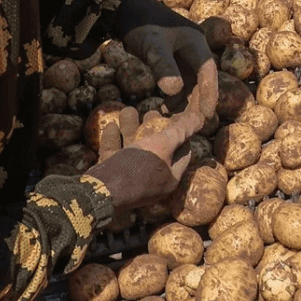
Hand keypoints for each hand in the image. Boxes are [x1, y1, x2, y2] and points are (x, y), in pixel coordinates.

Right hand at [86, 106, 201, 210]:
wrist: (101, 190)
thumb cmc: (138, 167)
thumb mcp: (163, 145)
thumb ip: (180, 131)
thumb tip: (199, 119)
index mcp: (170, 177)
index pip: (183, 153)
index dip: (183, 134)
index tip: (177, 117)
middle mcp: (153, 180)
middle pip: (157, 149)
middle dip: (154, 128)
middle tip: (152, 111)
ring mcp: (132, 179)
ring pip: (134, 149)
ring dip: (132, 129)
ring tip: (129, 110)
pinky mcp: (113, 177)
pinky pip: (116, 155)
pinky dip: (115, 139)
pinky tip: (112, 125)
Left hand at [124, 24, 218, 119]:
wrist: (129, 13)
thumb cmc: (142, 26)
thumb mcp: (153, 45)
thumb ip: (163, 66)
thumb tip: (174, 91)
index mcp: (196, 44)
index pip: (208, 72)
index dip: (209, 94)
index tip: (207, 115)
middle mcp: (195, 52)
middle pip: (202, 82)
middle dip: (197, 104)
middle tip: (191, 126)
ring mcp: (185, 58)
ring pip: (191, 86)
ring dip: (185, 104)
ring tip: (175, 122)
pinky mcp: (174, 64)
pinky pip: (180, 85)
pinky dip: (175, 98)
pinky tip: (165, 110)